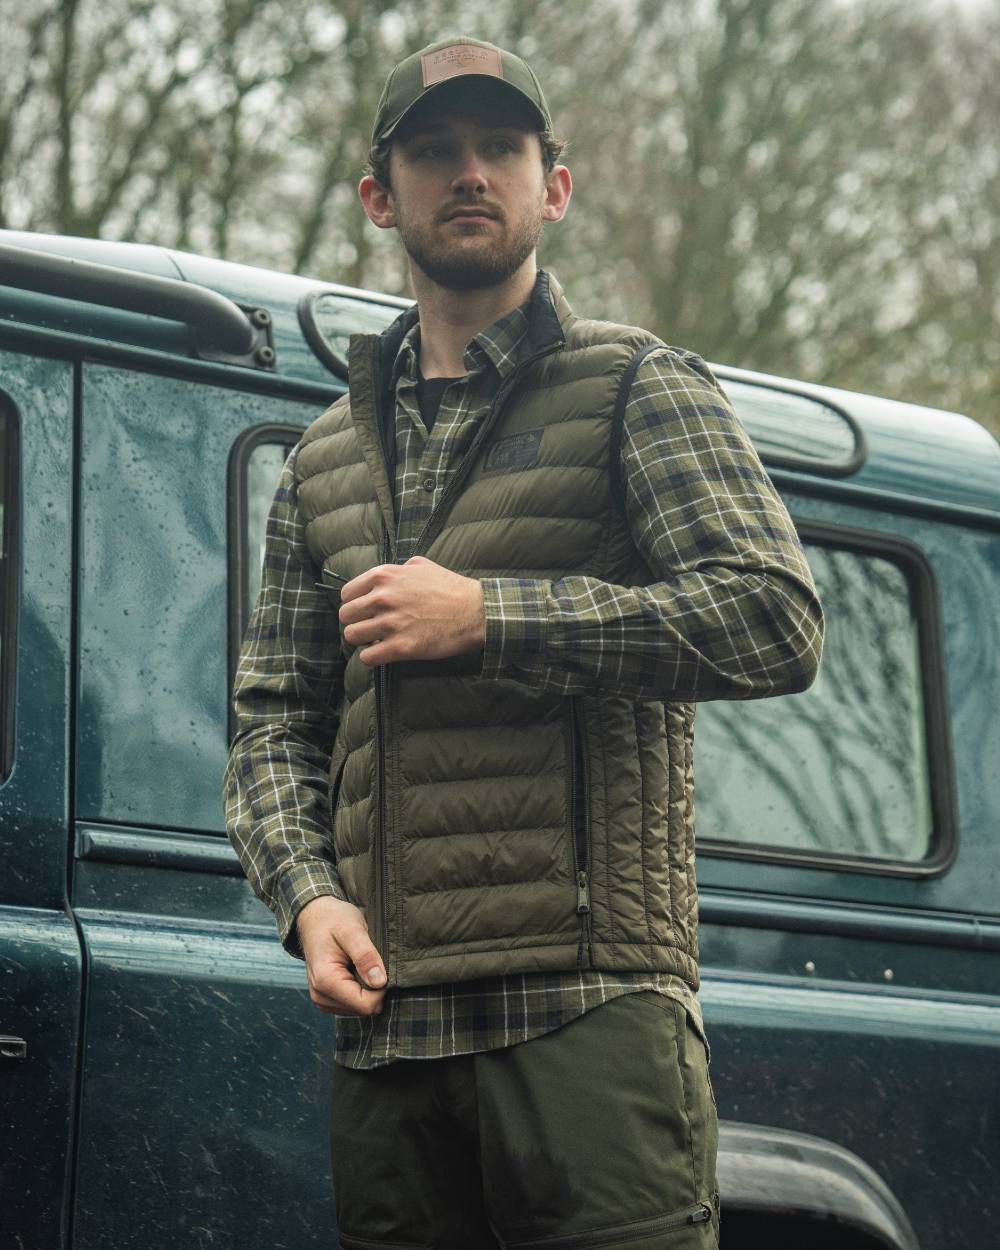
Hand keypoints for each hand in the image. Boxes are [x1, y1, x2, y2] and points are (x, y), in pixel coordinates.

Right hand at [296, 896, 386, 1016]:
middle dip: (373, 988)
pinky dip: (359, 989)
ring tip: (359, 963)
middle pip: (362, 1009)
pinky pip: (352, 1004)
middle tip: (369, 961)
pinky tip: (354, 969)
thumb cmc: (333, 919)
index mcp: (326, 981)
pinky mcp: (326, 998)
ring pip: (359, 1009)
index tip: (379, 965)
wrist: (314, 916)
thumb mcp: (353, 930)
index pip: (365, 1005)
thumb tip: (380, 982)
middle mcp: (320, 995)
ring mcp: (322, 999)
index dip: (381, 988)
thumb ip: (366, 956)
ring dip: (366, 988)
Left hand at [339, 555, 485, 667]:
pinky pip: (367, 658)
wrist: (475, 612)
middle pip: (346, 616)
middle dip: (356, 623)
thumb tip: (387, 576)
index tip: (363, 611)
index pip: (347, 593)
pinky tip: (383, 653)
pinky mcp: (401, 647)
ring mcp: (390, 623)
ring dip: (363, 641)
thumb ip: (399, 568)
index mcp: (384, 576)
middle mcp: (383, 598)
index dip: (354, 604)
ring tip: (376, 641)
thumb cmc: (451, 588)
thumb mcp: (421, 565)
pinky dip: (372, 658)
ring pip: (352, 637)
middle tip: (370, 628)